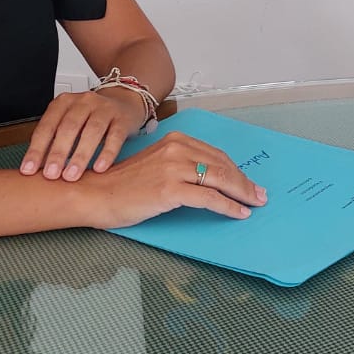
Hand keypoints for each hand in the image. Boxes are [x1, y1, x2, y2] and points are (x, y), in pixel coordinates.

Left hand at [21, 89, 146, 181]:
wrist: (123, 103)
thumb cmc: (89, 118)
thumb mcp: (69, 122)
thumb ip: (54, 140)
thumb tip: (35, 169)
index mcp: (64, 103)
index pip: (47, 126)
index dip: (37, 149)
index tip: (29, 170)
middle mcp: (84, 102)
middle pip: (69, 127)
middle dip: (58, 153)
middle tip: (51, 175)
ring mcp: (105, 108)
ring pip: (92, 131)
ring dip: (80, 155)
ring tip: (72, 176)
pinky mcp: (123, 119)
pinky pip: (115, 136)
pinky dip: (107, 153)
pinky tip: (99, 168)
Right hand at [87, 132, 265, 226]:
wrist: (94, 194)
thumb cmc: (122, 184)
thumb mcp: (155, 165)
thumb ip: (180, 166)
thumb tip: (209, 179)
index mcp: (175, 141)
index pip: (215, 155)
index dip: (235, 170)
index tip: (248, 182)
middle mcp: (176, 150)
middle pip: (221, 166)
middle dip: (244, 182)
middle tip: (259, 195)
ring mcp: (173, 169)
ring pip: (219, 179)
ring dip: (242, 193)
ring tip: (254, 204)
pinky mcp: (170, 189)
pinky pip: (209, 198)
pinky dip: (228, 206)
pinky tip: (238, 213)